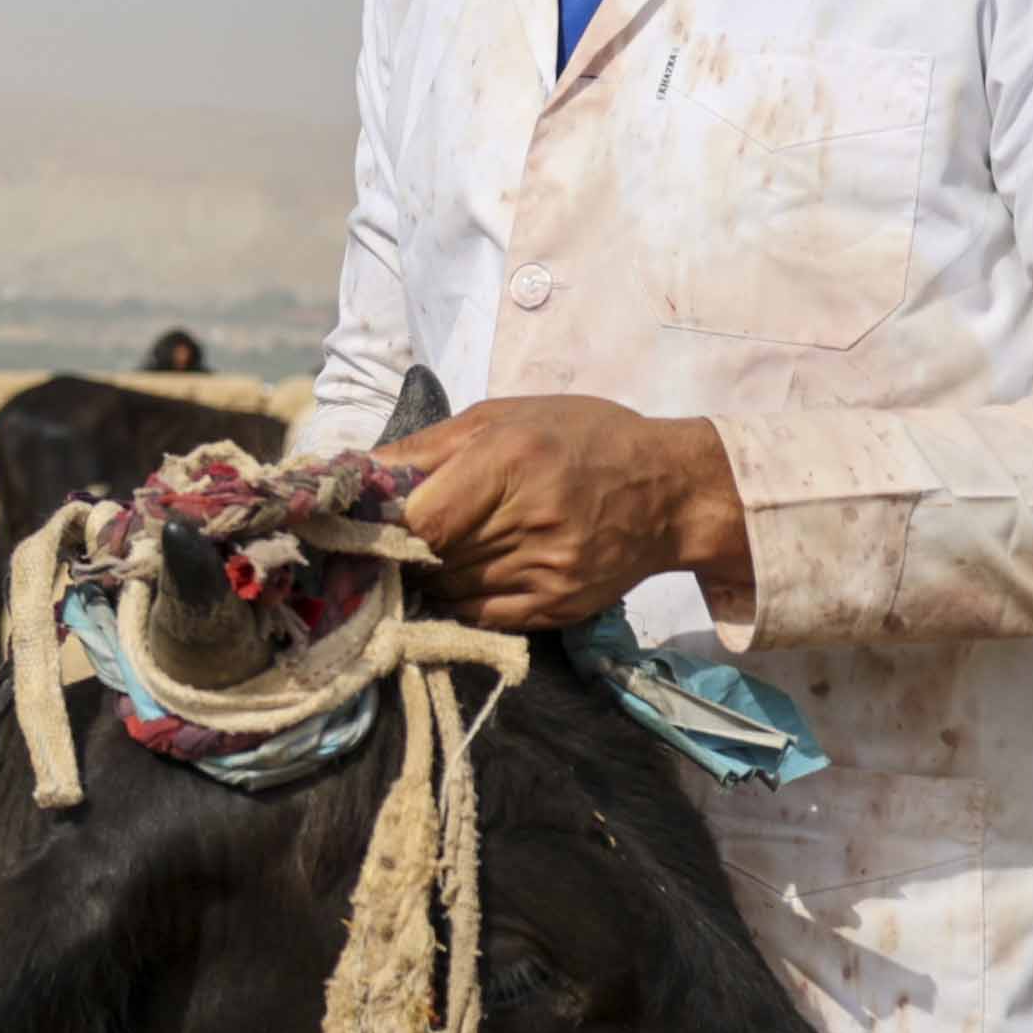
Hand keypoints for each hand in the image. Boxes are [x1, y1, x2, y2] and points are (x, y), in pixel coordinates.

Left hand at [375, 394, 747, 631]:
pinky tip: (463, 576)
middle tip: (392, 539)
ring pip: (450, 590)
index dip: (387, 524)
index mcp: (511, 461)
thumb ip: (429, 447)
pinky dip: (459, 600)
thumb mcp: (505, 416)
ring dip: (430, 576)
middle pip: (432, 558)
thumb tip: (361, 472)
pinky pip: (480, 616)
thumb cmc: (581, 438)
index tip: (374, 518)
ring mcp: (547, 571)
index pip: (421, 519)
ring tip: (432, 553)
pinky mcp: (558, 607)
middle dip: (403, 550)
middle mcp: (530, 520)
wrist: (671, 491)